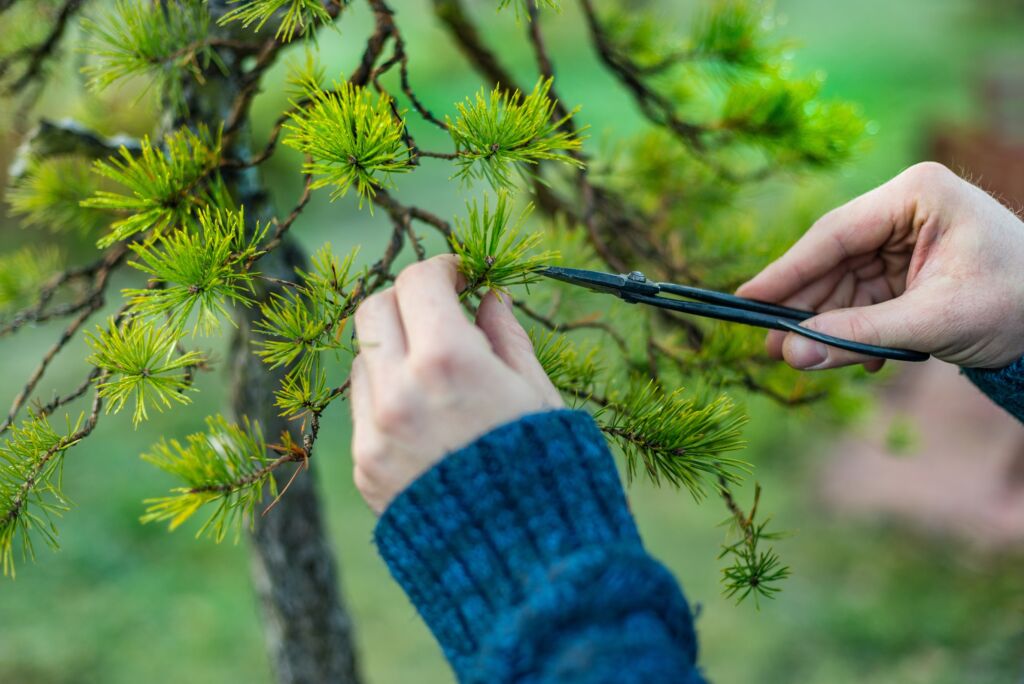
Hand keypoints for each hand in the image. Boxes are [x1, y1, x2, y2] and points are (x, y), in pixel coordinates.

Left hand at [349, 255, 561, 513]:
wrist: (525, 560)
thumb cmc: (547, 468)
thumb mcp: (538, 391)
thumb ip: (506, 336)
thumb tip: (488, 297)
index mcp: (449, 361)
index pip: (418, 282)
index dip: (441, 269)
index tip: (459, 275)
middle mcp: (399, 391)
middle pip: (373, 310)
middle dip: (406, 299)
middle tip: (439, 311)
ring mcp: (375, 432)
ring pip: (362, 359)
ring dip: (393, 350)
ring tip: (437, 374)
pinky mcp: (365, 469)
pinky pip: (363, 411)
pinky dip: (387, 398)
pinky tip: (426, 418)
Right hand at [736, 162, 1023, 370]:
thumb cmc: (1017, 304)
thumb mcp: (933, 321)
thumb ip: (857, 335)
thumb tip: (791, 354)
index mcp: (916, 194)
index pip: (834, 234)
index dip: (786, 272)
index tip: (746, 300)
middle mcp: (904, 207)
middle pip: (832, 258)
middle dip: (803, 306)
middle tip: (766, 344)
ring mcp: (904, 236)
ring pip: (843, 281)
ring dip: (827, 323)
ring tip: (803, 359)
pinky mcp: (907, 265)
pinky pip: (864, 296)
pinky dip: (855, 327)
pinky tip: (860, 357)